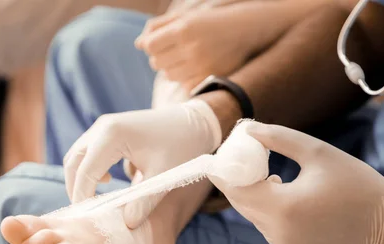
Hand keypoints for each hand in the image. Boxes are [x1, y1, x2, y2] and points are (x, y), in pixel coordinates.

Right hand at [64, 100, 221, 227]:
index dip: (83, 197)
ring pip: (77, 155)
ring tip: (93, 201)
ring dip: (80, 178)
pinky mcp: (108, 128)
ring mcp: (103, 125)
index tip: (88, 219)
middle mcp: (102, 126)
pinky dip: (87, 168)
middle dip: (75, 188)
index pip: (85, 172)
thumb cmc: (180, 146)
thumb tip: (127, 225)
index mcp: (112, 135)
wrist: (193, 123)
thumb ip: (144, 202)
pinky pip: (87, 151)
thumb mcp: (163, 176)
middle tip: (85, 213)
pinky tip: (105, 183)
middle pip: (73, 162)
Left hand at [136, 2, 284, 90]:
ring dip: (172, 69)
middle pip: (156, 63)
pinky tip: (194, 69)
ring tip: (186, 58)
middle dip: (160, 57)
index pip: (150, 46)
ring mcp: (201, 66)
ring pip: (169, 75)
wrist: (245, 31)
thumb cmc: (210, 22)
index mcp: (184, 29)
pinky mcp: (209, 78)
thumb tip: (138, 44)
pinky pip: (184, 85)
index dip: (150, 46)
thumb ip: (159, 27)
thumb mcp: (186, 17)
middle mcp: (192, 48)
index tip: (158, 44)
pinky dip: (185, 79)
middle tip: (174, 51)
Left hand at [209, 122, 383, 243]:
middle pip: (242, 203)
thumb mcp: (316, 151)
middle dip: (238, 180)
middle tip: (242, 158)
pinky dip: (268, 210)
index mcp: (283, 208)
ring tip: (269, 174)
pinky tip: (283, 194)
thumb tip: (247, 129)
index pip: (236, 190)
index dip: (224, 172)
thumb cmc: (354, 181)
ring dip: (254, 195)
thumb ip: (278, 139)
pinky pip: (268, 227)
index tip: (219, 156)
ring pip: (254, 215)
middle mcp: (278, 232)